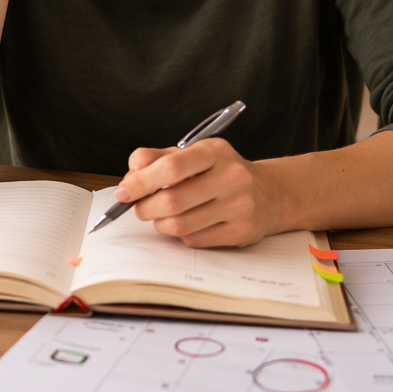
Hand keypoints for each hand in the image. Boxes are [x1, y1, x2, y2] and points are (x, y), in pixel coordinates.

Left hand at [115, 138, 275, 247]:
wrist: (268, 194)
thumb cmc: (219, 172)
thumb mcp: (192, 155)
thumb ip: (157, 159)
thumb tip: (131, 173)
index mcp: (216, 151)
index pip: (171, 167)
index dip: (140, 182)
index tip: (123, 191)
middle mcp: (232, 176)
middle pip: (172, 200)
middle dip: (145, 207)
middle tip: (138, 208)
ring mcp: (240, 206)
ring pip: (180, 225)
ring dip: (160, 223)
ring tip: (161, 215)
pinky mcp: (242, 231)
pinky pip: (195, 240)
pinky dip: (181, 235)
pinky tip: (188, 224)